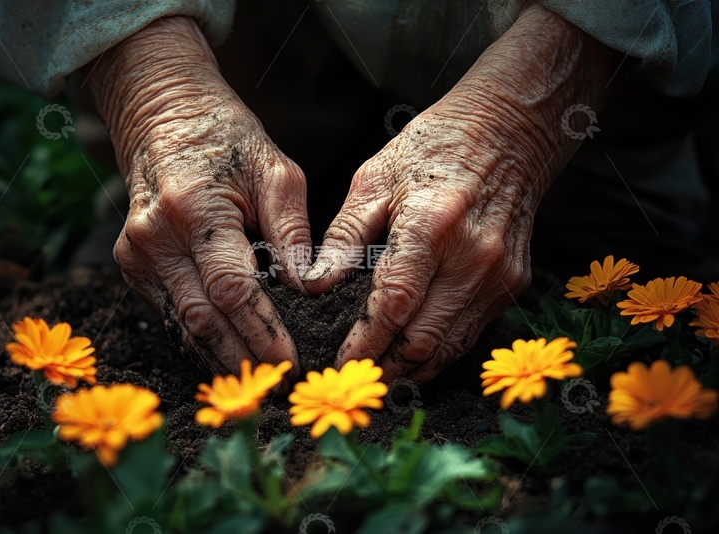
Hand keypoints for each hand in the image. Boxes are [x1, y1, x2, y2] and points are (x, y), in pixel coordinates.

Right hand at [88, 17, 310, 379]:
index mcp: (195, 209)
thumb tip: (309, 288)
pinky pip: (170, 312)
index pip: (231, 289)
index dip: (261, 332)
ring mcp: (136, 254)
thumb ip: (292, 231)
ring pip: (182, 324)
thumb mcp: (275, 171)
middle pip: (202, 318)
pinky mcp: (131, 264)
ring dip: (220, 358)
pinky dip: (200, 337)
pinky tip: (228, 356)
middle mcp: (156, 238)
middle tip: (277, 387)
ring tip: (256, 385)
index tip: (289, 363)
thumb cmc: (227, 139)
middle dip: (242, 359)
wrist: (163, 117)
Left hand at [303, 4, 616, 383]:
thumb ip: (345, 235)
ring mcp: (499, 274)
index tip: (341, 364)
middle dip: (385, 366)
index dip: (365, 342)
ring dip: (414, 369)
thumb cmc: (434, 149)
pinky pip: (472, 333)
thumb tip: (314, 284)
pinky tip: (415, 356)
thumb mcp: (375, 178)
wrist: (510, 133)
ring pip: (451, 346)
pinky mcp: (513, 283)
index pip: (394, 304)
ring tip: (381, 377)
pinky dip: (441, 351)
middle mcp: (473, 257)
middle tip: (356, 378)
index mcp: (431, 224)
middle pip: (424, 338)